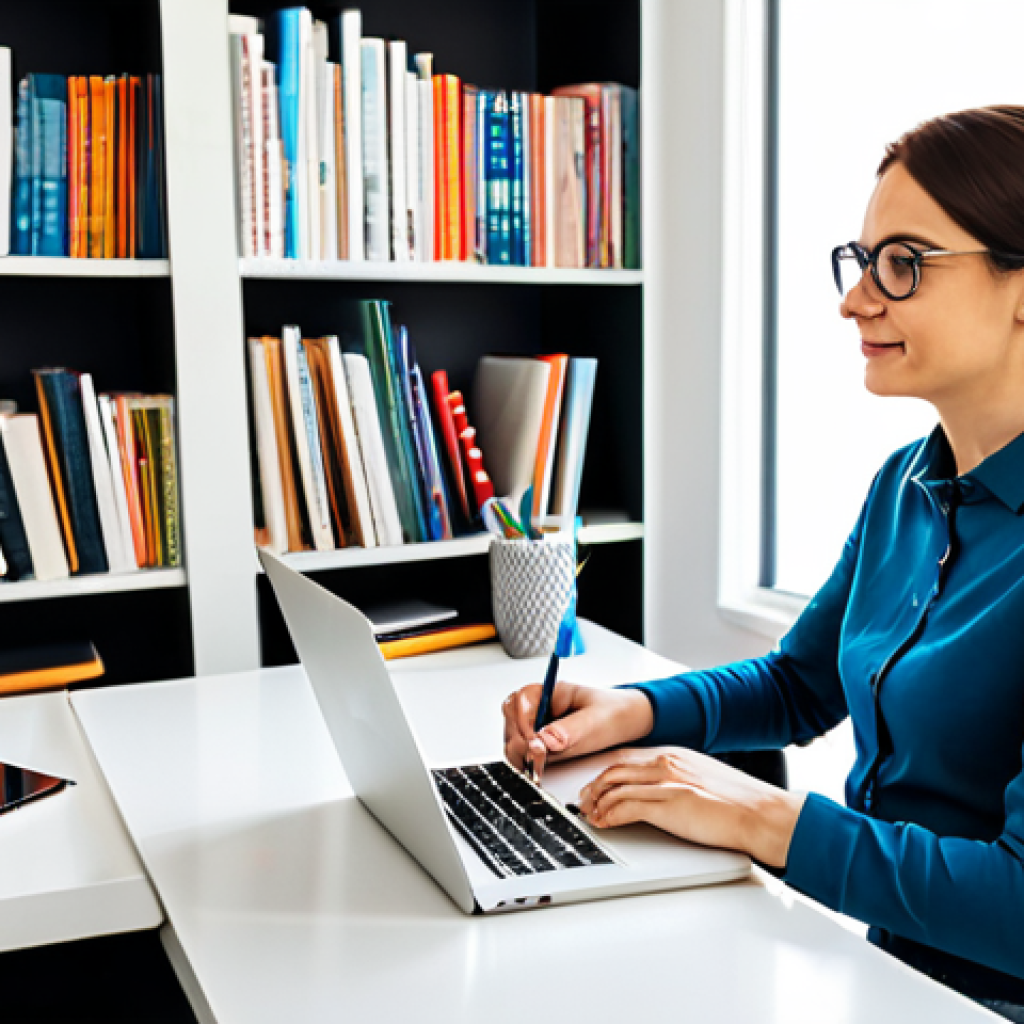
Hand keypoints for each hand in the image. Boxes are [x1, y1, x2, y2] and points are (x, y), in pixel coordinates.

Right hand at [501, 683, 653, 776]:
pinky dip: (525, 763)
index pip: (520, 701)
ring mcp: (538, 726)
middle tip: (534, 759)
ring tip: (536, 768)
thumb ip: (571, 729)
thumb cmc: (614, 713)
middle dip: (518, 741)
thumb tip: (544, 740)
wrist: (629, 723)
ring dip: (519, 754)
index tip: (534, 742)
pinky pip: (522, 752)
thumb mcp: (596, 720)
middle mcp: (540, 708)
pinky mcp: (541, 744)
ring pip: (513, 737)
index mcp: (551, 692)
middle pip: (511, 719)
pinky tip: (537, 772)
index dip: (522, 722)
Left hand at [578, 748, 805, 868]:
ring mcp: (666, 782)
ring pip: (615, 786)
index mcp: (675, 756)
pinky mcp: (668, 804)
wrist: (760, 813)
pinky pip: (625, 807)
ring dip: (596, 802)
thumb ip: (680, 780)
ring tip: (589, 815)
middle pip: (615, 769)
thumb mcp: (703, 780)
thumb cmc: (740, 803)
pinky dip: (609, 816)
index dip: (607, 772)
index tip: (598, 784)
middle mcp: (667, 763)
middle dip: (594, 786)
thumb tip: (664, 793)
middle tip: (584, 801)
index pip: (629, 759)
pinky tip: (604, 823)